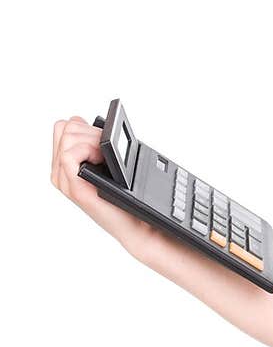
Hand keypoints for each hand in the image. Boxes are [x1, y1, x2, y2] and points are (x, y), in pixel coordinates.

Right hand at [50, 116, 157, 257]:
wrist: (138, 224)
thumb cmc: (127, 196)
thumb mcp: (108, 163)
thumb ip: (92, 144)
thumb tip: (89, 122)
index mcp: (65, 164)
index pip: (64, 127)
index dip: (86, 128)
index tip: (103, 144)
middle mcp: (60, 172)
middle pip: (66, 127)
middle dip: (91, 133)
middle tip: (106, 153)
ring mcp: (64, 180)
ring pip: (67, 136)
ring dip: (91, 142)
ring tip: (105, 161)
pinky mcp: (73, 188)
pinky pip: (69, 154)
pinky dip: (88, 151)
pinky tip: (101, 163)